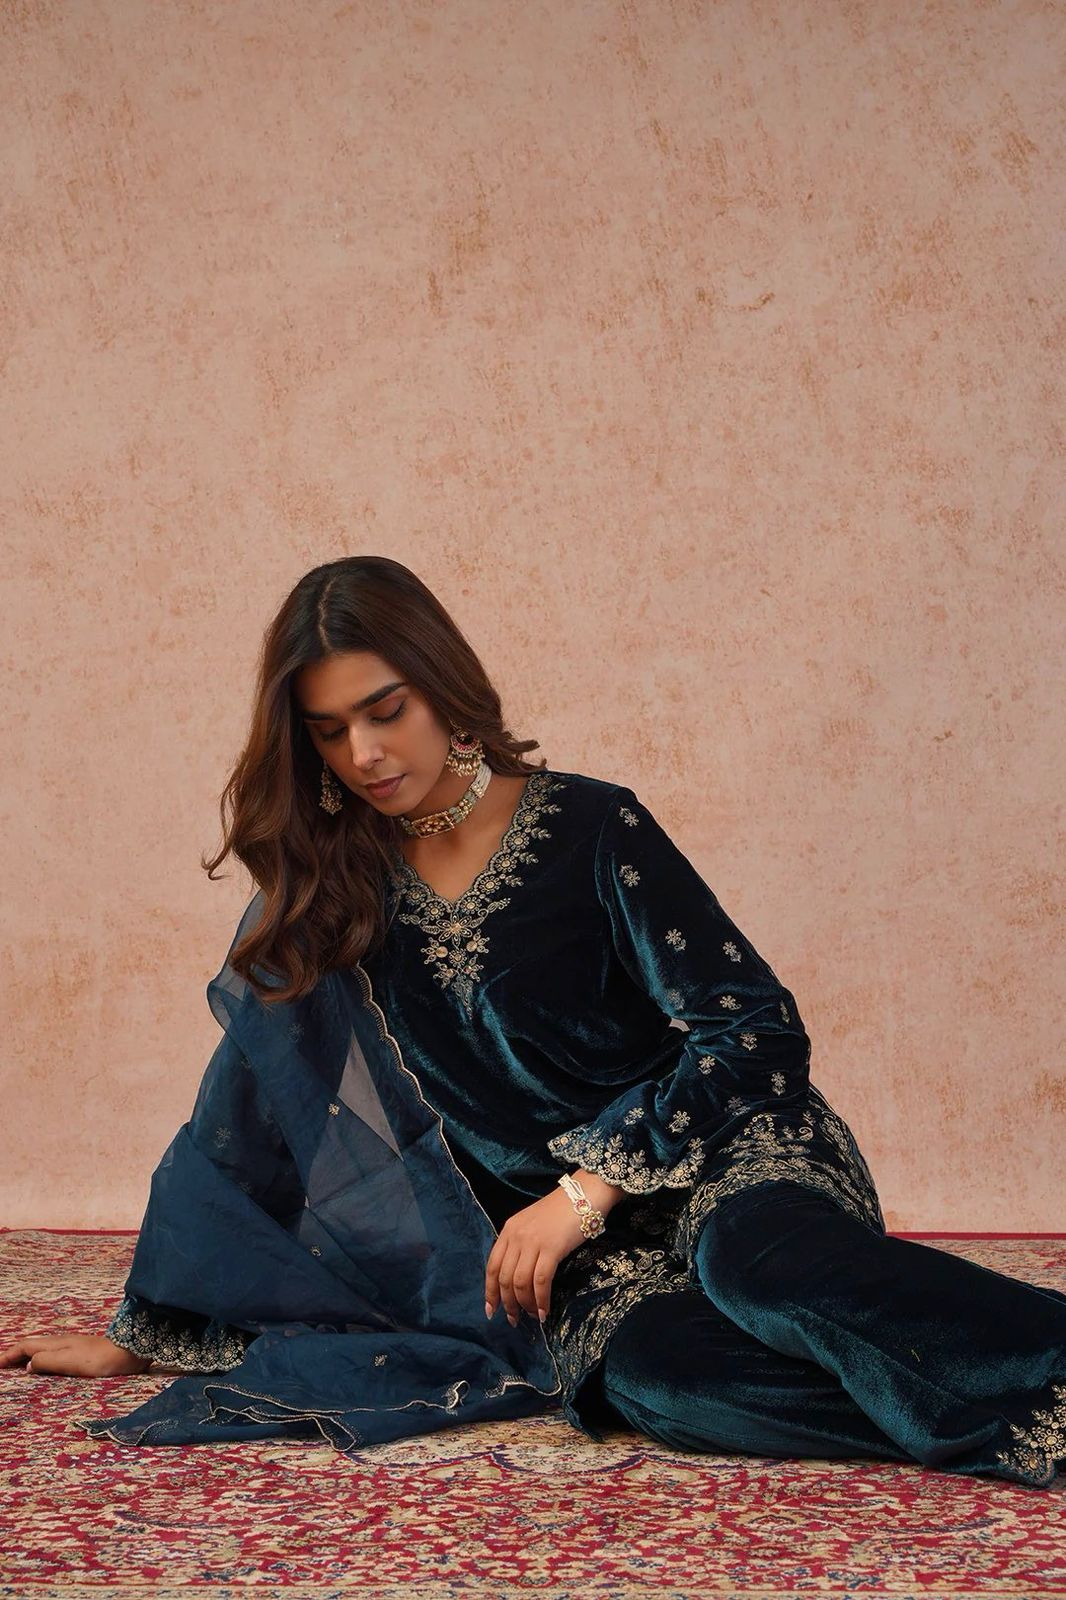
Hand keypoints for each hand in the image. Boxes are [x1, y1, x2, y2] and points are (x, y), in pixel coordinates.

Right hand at [0, 1333, 150, 1376]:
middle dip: (14, 1354)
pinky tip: (45, 1368)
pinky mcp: (81, 1353)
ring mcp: (71, 1346)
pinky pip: (52, 1355)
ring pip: (41, 1350)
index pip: (25, 1346)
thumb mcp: (70, 1362)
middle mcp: (61, 1342)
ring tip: (17, 1368)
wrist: (128, 1353)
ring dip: (26, 1357)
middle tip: (2, 1366)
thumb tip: (29, 1365)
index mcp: (55, 1343)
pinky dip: (40, 1360)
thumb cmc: (99, 1359)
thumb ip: (48, 1362)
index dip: (9, 1354)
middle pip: (31, 1346)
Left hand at [484, 1170, 623, 1326]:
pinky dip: (541, 1299)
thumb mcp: (531, 1224)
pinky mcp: (552, 1248)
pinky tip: (545, 1311)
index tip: (491, 1310)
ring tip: (532, 1316)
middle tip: (514, 1320)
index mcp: (508, 1230)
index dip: (490, 1291)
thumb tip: (516, 1277)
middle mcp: (516, 1236)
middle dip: (507, 1303)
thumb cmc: (560, 1211)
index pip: (492, 1266)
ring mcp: (533, 1242)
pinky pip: (541, 1281)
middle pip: (505, 1278)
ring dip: (525, 1305)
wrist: (583, 1195)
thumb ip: (521, 1244)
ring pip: (521, 1282)